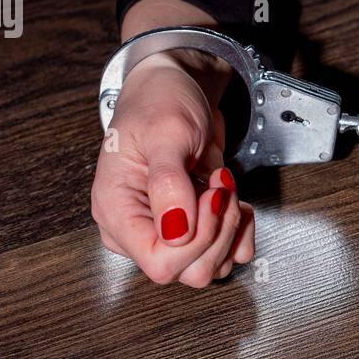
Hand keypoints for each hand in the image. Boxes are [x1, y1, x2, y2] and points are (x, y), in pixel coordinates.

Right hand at [90, 0, 254, 286]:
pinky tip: (234, 199)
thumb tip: (175, 233)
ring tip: (223, 185)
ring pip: (211, 266)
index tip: (208, 195)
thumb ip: (168, 184)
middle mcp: (139, 229)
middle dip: (219, 229)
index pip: (160, 263)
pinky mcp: (193, 229)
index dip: (196, 238)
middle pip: (190, 270)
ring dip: (230, 227)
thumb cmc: (160, 102)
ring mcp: (167, 232)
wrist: (178, 88)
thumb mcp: (165, 133)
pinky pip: (227, 254)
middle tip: (220, 185)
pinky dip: (241, 230)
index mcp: (117, 212)